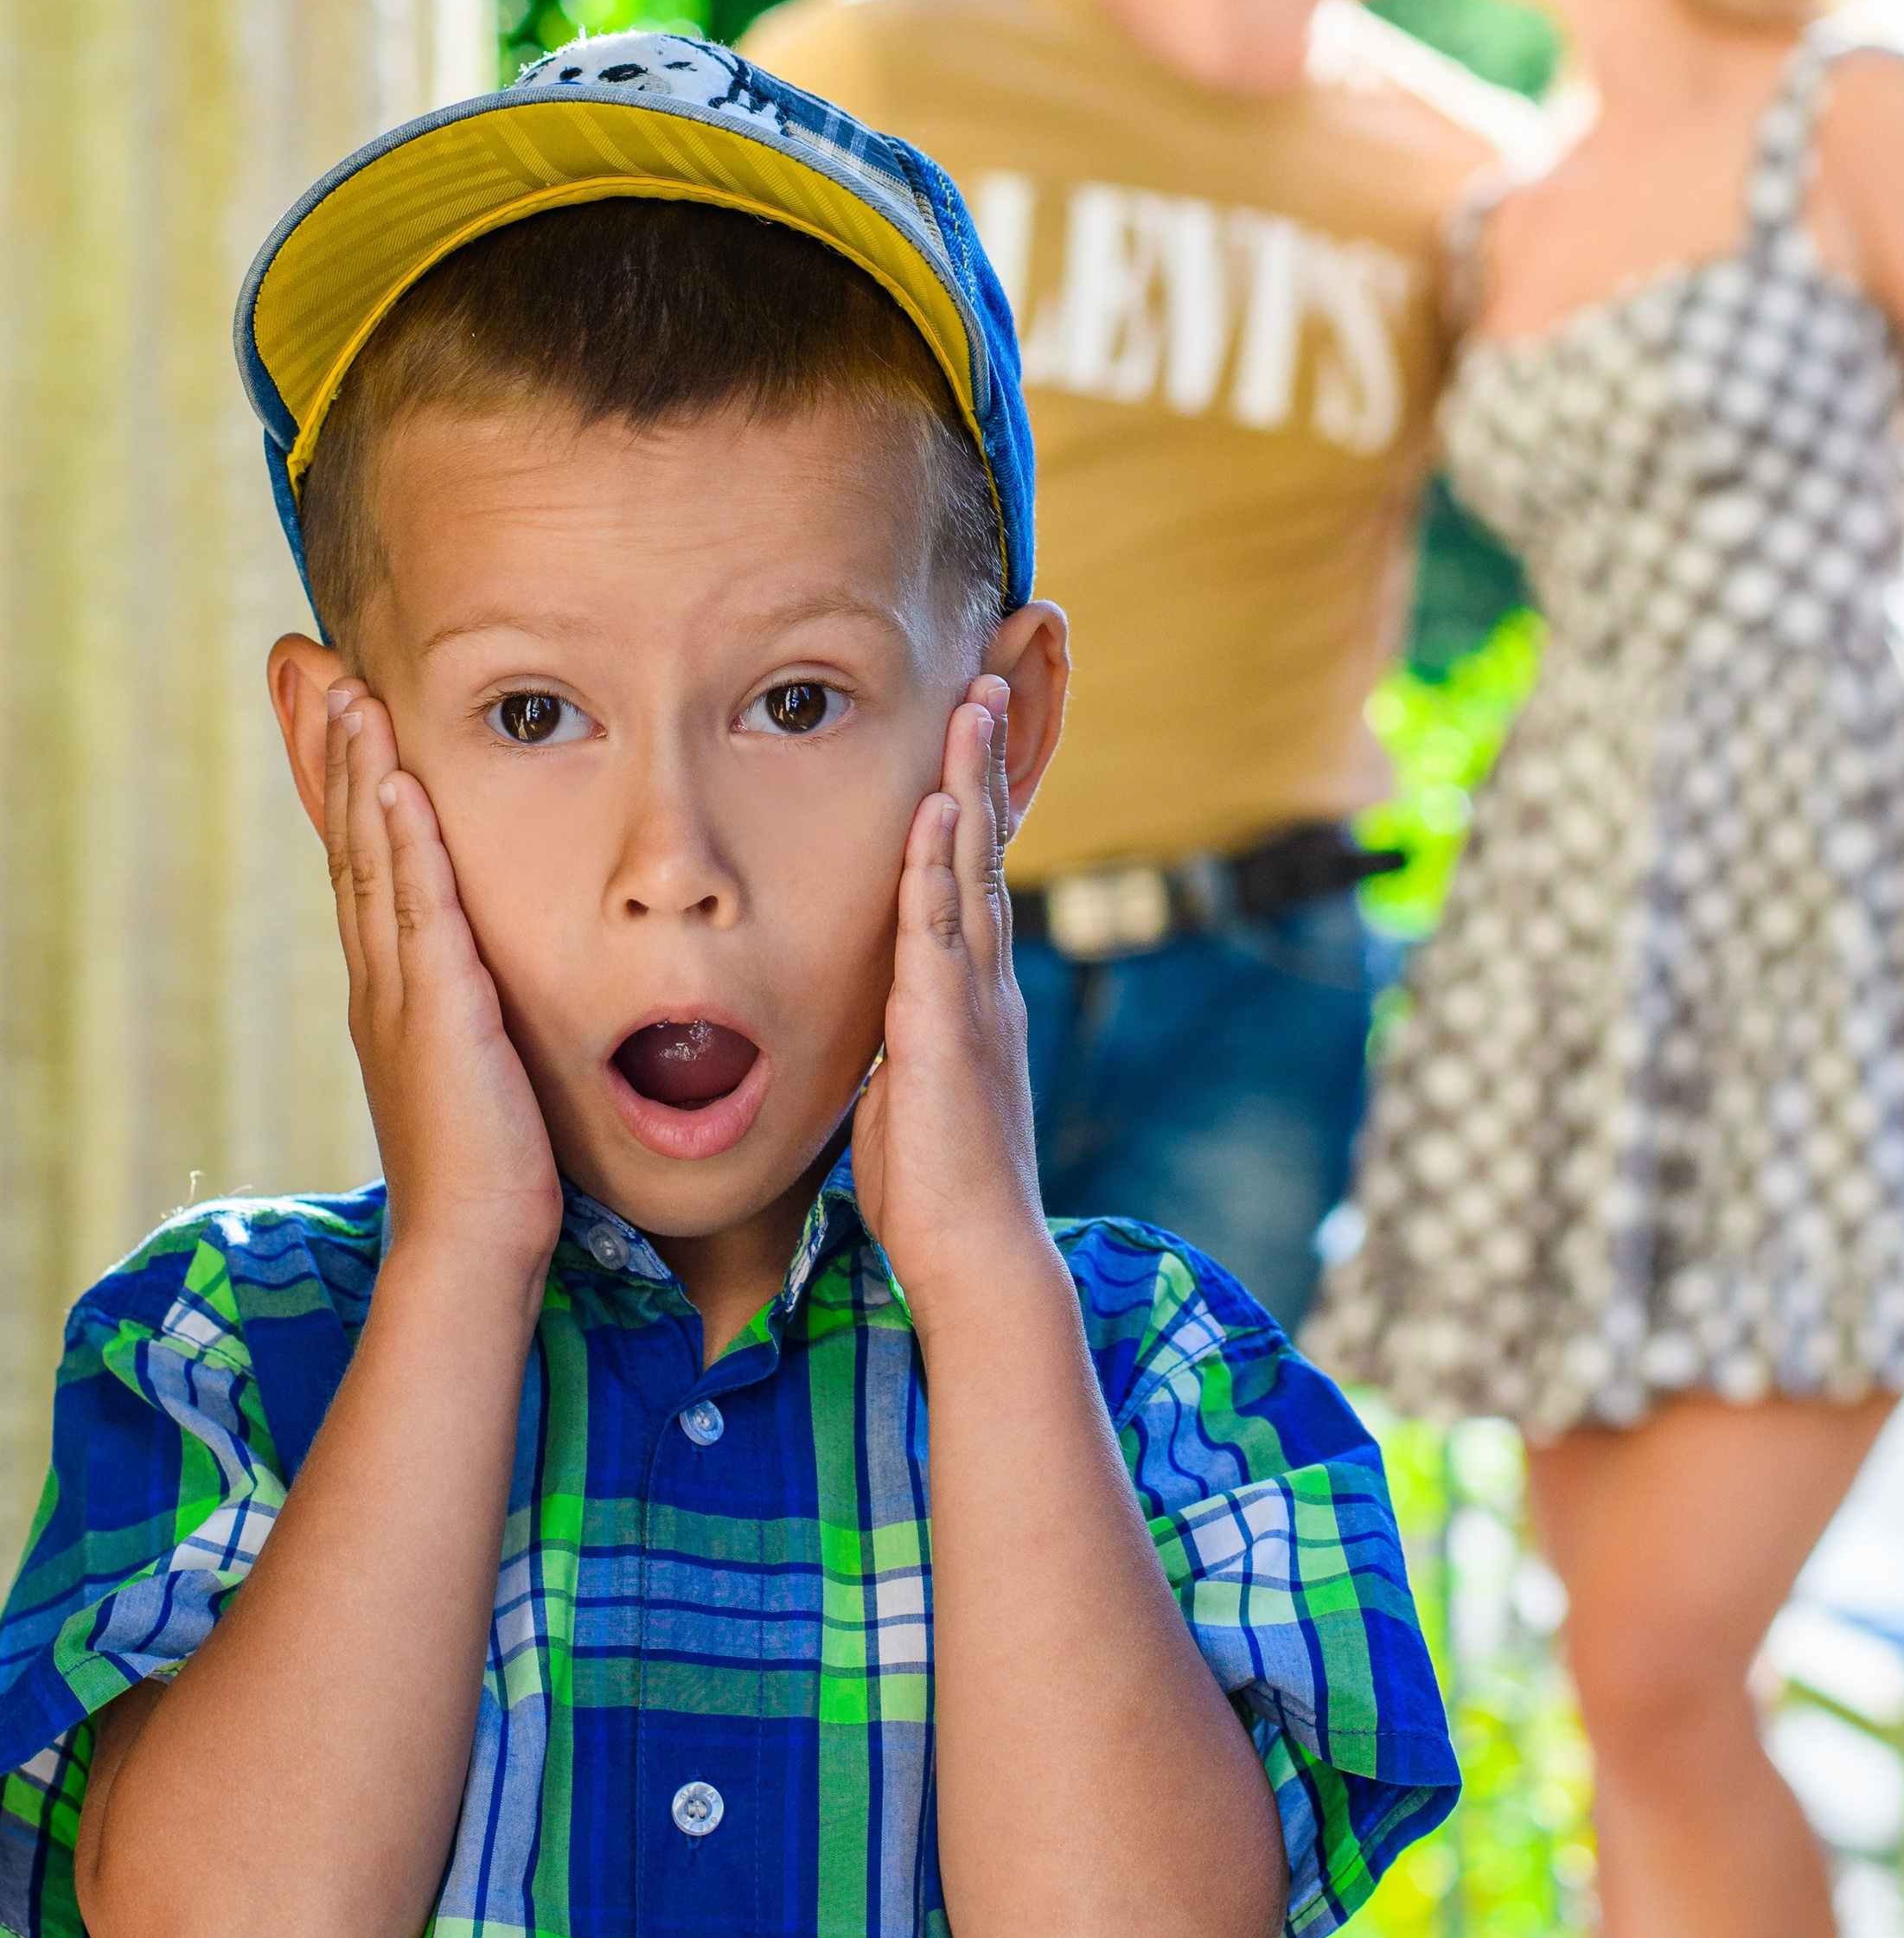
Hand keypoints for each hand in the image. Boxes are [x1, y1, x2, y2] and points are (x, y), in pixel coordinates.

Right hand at [322, 684, 561, 1278]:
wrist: (475, 1244)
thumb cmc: (489, 1164)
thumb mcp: (474, 1059)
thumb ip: (469, 1005)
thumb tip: (484, 974)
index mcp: (387, 986)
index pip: (357, 859)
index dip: (340, 779)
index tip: (330, 703)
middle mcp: (380, 978)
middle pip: (347, 839)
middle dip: (328, 746)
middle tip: (311, 664)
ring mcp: (401, 992)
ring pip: (371, 858)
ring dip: (357, 769)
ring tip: (345, 687)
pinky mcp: (439, 1009)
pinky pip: (418, 906)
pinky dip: (404, 840)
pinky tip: (393, 782)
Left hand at [850, 676, 1056, 1330]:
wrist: (977, 1257)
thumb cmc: (935, 1192)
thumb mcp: (907, 1097)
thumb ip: (898, 1046)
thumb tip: (880, 1028)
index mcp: (972, 995)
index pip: (973, 877)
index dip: (974, 802)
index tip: (971, 734)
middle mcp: (986, 981)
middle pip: (987, 847)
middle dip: (987, 763)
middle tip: (990, 680)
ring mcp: (974, 998)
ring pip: (972, 866)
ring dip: (971, 781)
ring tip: (973, 703)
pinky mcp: (948, 1026)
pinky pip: (940, 927)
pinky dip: (938, 861)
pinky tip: (935, 807)